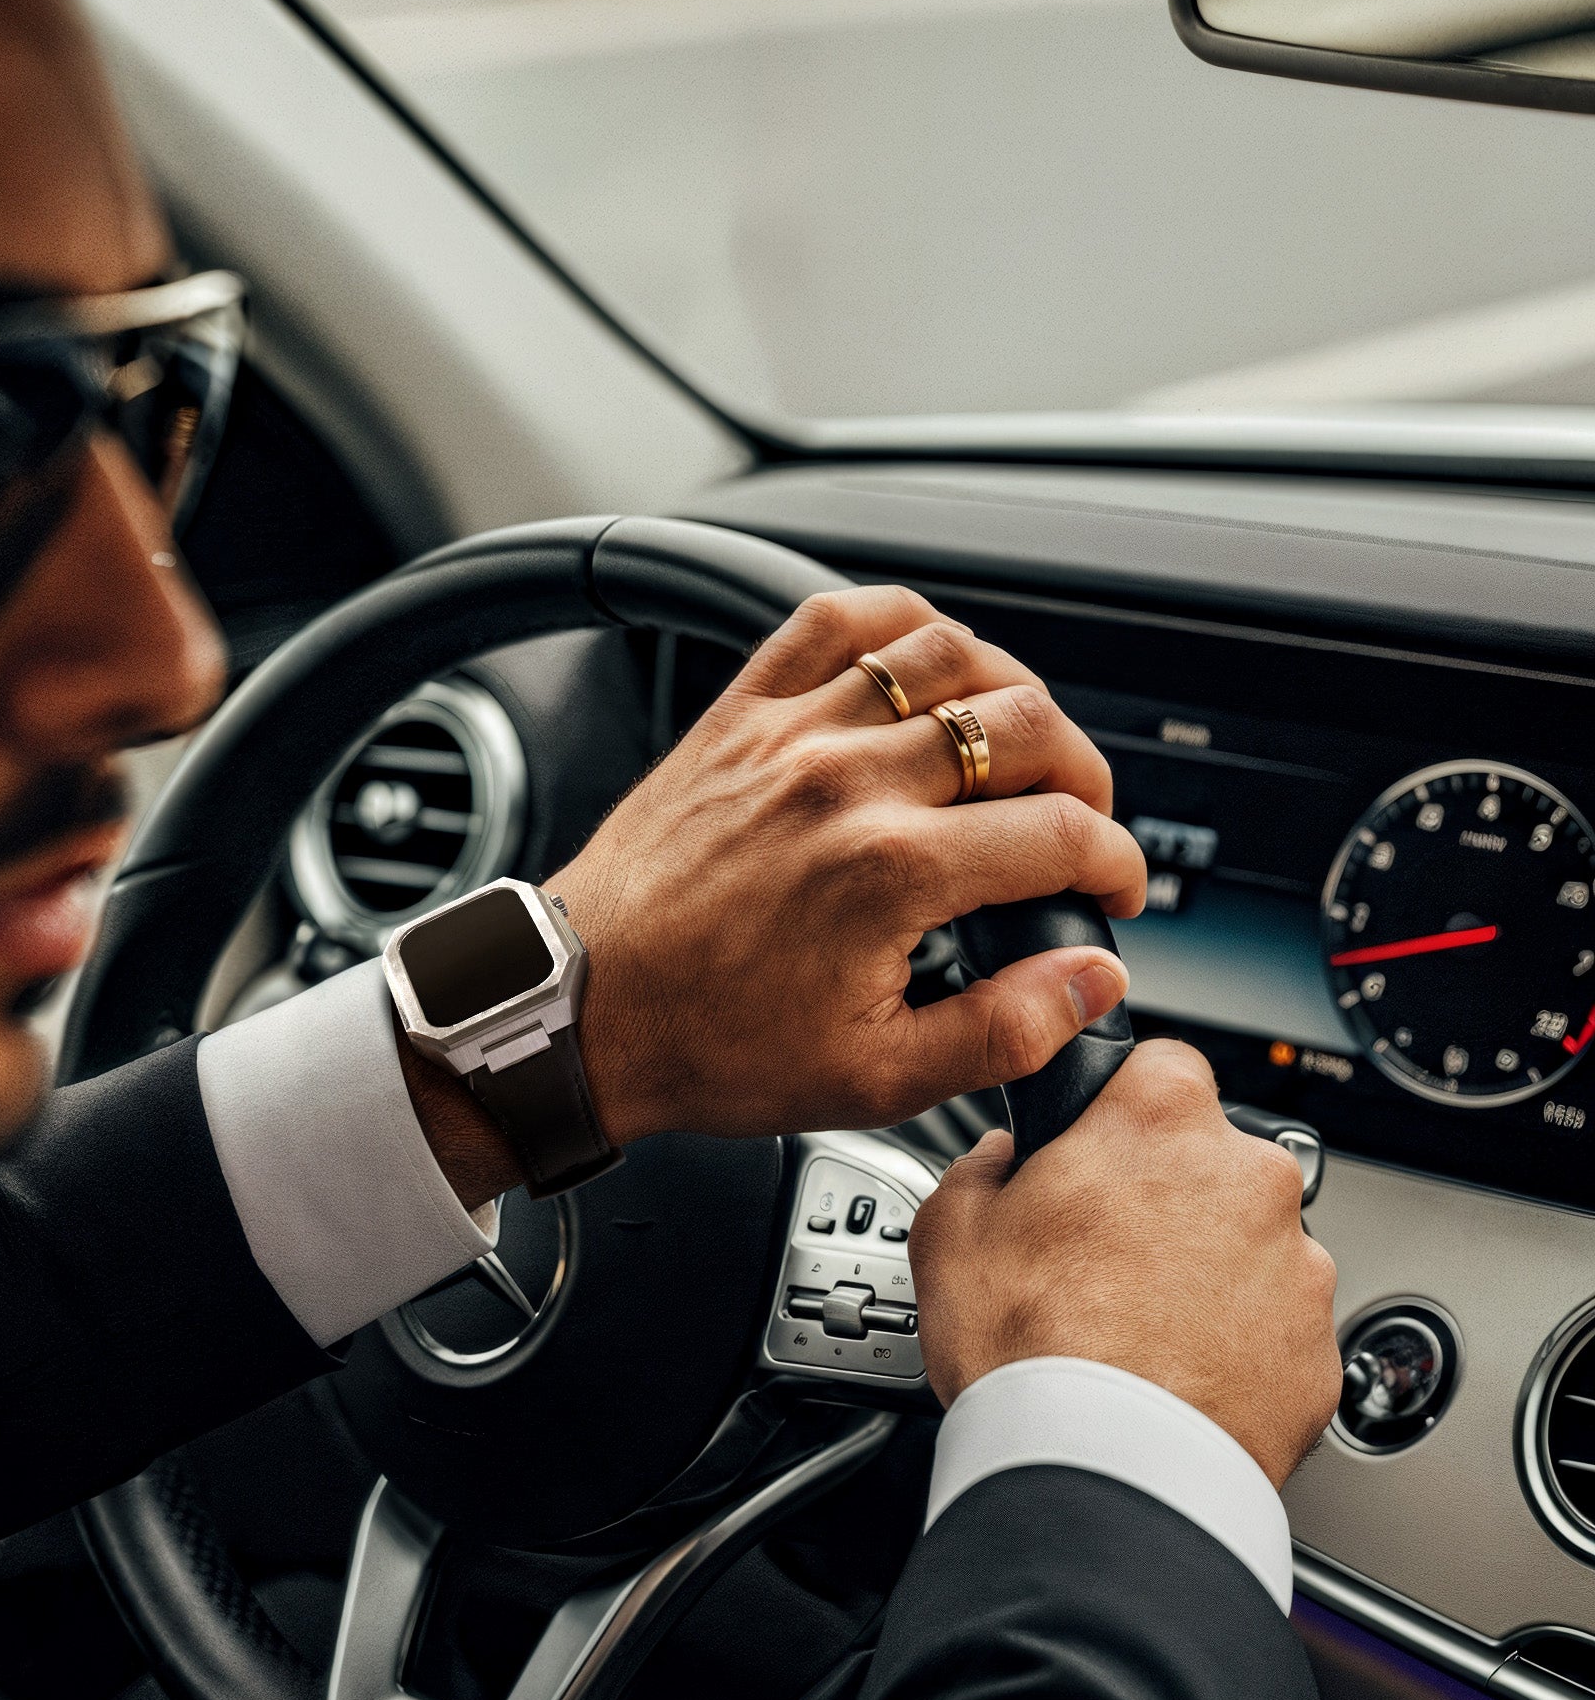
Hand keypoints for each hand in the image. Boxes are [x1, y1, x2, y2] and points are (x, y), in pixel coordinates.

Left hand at [549, 586, 1147, 1142]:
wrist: (583, 1011)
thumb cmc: (709, 1044)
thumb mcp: (875, 1077)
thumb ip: (1003, 1028)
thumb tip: (1091, 977)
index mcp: (891, 871)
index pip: (1063, 834)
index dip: (1117, 864)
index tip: (1110, 890)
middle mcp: (846, 781)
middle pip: (1024, 725)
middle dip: (1083, 775)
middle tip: (1078, 823)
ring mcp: (790, 734)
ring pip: (946, 653)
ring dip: (1009, 690)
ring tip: (1019, 744)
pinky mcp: (739, 715)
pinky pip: (834, 622)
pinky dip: (898, 625)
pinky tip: (926, 661)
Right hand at [910, 1040, 1341, 1486]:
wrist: (1100, 1473)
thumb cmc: (1030, 1347)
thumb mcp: (947, 1228)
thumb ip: (981, 1166)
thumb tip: (1001, 1161)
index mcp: (1160, 1122)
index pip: (1160, 1064)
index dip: (1119, 1109)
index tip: (1096, 1149)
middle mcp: (1249, 1178)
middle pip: (1207, 1161)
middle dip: (1162, 1198)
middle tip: (1097, 1257)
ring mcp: (1297, 1267)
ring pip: (1247, 1247)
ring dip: (1202, 1272)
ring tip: (1131, 1331)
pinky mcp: (1318, 1351)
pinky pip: (1273, 1328)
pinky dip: (1233, 1345)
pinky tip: (1170, 1375)